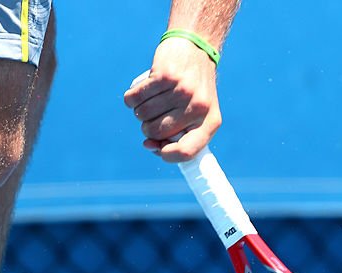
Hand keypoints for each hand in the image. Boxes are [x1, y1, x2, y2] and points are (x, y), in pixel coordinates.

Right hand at [123, 36, 221, 161]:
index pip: (186, 152)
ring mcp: (182, 91)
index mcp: (210, 122)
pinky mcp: (165, 75)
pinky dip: (132, 97)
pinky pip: (134, 98)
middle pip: (156, 133)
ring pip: (143, 116)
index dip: (167, 155)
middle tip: (156, 112)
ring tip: (151, 99)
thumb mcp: (196, 113)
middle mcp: (198, 107)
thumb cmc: (192, 87)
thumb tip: (149, 146)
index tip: (158, 147)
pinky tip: (140, 90)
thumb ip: (176, 135)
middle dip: (148, 126)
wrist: (195, 47)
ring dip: (139, 110)